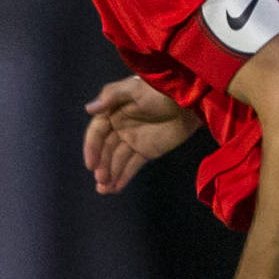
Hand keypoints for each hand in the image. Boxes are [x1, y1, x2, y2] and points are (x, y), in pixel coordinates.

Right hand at [83, 76, 197, 193]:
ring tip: (104, 190)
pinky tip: (116, 188)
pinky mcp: (147, 151)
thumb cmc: (160, 90)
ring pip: (117, 160)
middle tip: (101, 180)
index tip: (91, 165)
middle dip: (102, 165)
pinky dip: (124, 177)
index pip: (97, 132)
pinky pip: (132, 166)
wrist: (189, 102)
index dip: (92, 148)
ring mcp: (134, 141)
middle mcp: (120, 128)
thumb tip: (88, 109)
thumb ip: (111, 96)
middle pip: (106, 150)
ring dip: (110, 174)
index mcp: (113, 112)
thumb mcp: (134, 88)